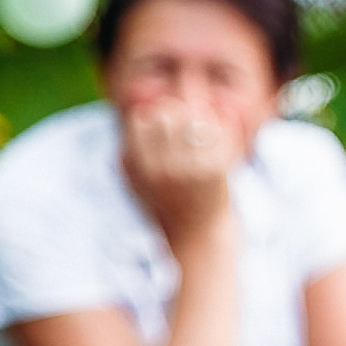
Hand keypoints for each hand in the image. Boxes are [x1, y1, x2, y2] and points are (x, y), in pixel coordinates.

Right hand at [117, 97, 236, 247]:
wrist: (196, 234)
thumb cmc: (163, 205)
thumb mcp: (134, 182)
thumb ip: (129, 151)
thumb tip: (137, 112)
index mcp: (139, 168)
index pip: (140, 119)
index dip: (152, 114)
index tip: (162, 121)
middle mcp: (162, 168)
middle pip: (167, 114)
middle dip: (175, 112)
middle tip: (183, 119)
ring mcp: (190, 169)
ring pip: (193, 119)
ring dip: (197, 116)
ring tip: (200, 122)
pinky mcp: (216, 171)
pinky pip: (215, 133)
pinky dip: (216, 128)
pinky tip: (216, 134)